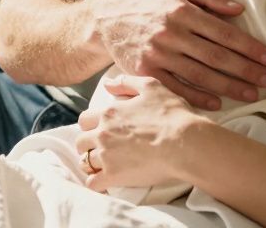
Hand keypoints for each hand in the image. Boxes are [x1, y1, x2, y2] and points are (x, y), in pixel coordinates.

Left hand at [74, 75, 209, 191]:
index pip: (84, 120)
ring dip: (92, 164)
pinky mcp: (113, 176)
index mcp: (109, 113)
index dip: (91, 125)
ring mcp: (106, 156)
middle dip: (88, 145)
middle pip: (81, 142)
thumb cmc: (172, 114)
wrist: (184, 142)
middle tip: (102, 149)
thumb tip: (107, 84)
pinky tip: (106, 181)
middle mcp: (103, 133)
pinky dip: (97, 183)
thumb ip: (127, 83)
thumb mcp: (152, 87)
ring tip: (105, 167)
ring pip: (85, 163)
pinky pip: (93, 183)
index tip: (100, 130)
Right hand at [94, 0, 265, 110]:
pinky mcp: (145, 73)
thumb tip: (238, 9)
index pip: (224, 32)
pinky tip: (218, 104)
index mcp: (183, 11)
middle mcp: (170, 32)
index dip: (249, 46)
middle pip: (215, 56)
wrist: (110, 21)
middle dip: (245, 70)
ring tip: (252, 94)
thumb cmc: (153, 5)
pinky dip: (197, 98)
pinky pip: (176, 88)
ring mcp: (157, 54)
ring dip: (228, 87)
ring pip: (199, 75)